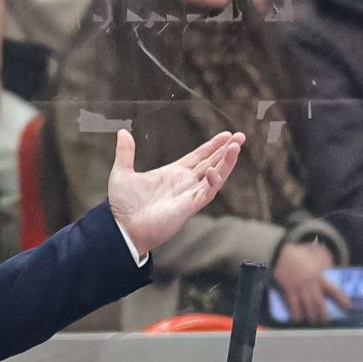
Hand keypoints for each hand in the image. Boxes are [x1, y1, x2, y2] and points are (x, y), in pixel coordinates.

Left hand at [107, 129, 244, 257]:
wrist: (122, 229)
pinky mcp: (188, 207)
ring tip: (235, 148)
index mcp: (172, 174)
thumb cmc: (122, 207)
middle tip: (240, 137)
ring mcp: (188, 195)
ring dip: (225, 163)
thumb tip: (123, 133)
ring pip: (214, 177)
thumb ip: (125, 153)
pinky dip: (212, 182)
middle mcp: (184, 184)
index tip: (225, 135)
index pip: (198, 156)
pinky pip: (205, 194)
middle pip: (211, 163)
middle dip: (226, 151)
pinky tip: (213, 170)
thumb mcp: (122, 174)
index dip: (212, 146)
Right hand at [272, 242, 346, 323]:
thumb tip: (329, 268)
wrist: (282, 254)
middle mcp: (311, 284)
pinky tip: (297, 319)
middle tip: (327, 322)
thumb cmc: (300, 255)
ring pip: (308, 307)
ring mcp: (299, 289)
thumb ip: (323, 264)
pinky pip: (293, 306)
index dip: (341, 299)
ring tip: (314, 322)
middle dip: (324, 315)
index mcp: (320, 277)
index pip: (334, 290)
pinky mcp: (289, 291)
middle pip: (320, 304)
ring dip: (312, 317)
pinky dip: (296, 314)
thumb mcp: (315, 258)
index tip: (348, 307)